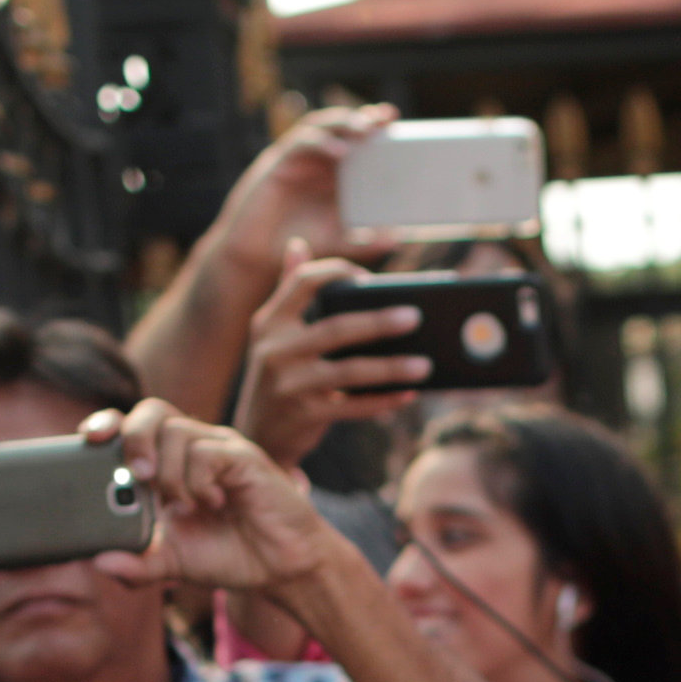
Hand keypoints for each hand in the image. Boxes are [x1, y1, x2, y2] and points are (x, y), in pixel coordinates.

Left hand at [89, 400, 349, 600]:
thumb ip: (137, 564)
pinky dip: (199, 481)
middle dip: (134, 436)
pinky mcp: (243, 458)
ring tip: (185, 505)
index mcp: (168, 464)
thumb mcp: (173, 564)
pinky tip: (212, 504)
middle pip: (151, 410)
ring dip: (171, 473)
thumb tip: (99, 561)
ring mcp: (219, 449)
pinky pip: (207, 452)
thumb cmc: (227, 554)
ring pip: (177, 431)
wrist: (281, 568)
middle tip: (138, 476)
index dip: (107, 424)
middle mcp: (192, 448)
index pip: (131, 426)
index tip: (89, 439)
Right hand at [199, 103, 395, 283]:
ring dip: (344, 122)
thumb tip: (398, 240)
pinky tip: (339, 152)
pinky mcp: (279, 162)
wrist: (258, 253)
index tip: (397, 123)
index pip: (359, 142)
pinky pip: (300, 144)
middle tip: (387, 117)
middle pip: (344, 128)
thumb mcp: (339, 241)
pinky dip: (320, 142)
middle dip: (365, 118)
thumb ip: (366, 241)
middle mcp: (319, 160)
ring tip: (365, 128)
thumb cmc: (298, 242)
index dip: (377, 128)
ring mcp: (298, 159)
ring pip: (322, 127)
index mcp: (336, 171)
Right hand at [232, 240, 427, 469]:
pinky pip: (353, 407)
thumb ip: (286, 291)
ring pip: (350, 371)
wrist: (255, 437)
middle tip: (415, 317)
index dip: (338, 272)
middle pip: (336, 328)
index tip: (368, 277)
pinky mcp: (303, 416)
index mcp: (269, 323)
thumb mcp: (271, 334)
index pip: (303, 282)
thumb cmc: (277, 377)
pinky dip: (384, 400)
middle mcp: (275, 350)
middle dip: (380, 322)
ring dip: (392, 368)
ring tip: (425, 364)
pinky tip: (408, 394)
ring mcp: (289, 385)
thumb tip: (298, 244)